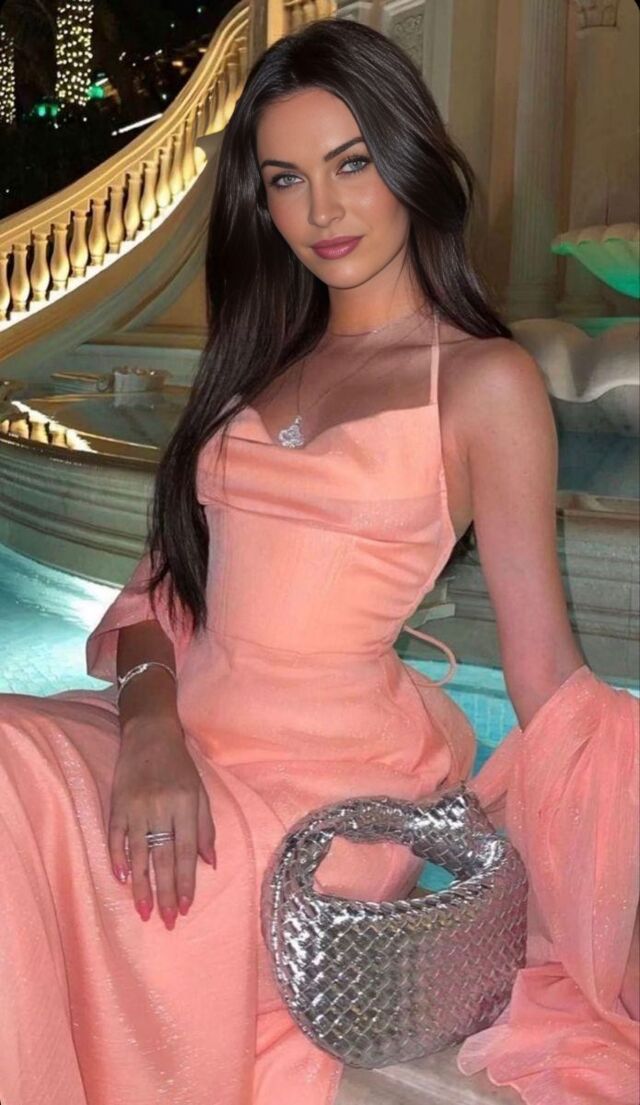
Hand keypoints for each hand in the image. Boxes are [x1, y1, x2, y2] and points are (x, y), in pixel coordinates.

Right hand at [108, 720, 215, 929]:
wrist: (150, 733)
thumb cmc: (179, 765)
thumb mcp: (200, 791)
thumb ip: (205, 827)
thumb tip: (211, 863)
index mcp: (186, 804)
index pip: (186, 851)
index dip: (186, 881)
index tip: (186, 907)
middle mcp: (162, 807)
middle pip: (163, 857)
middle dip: (166, 892)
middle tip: (168, 920)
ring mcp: (137, 806)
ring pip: (139, 853)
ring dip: (141, 884)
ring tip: (145, 911)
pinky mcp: (118, 803)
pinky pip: (116, 836)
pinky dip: (117, 858)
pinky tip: (122, 879)